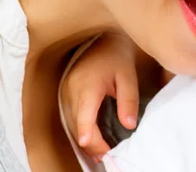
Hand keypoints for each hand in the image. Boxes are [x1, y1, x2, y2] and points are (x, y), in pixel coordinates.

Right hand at [61, 31, 139, 161]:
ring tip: (101, 152)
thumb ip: (129, 101)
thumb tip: (129, 125)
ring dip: (85, 138)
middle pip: (77, 125)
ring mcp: (65, 92)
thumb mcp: (128, 76)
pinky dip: (81, 129)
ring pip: (72, 123)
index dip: (89, 135)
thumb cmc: (117, 56)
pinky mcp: (65, 93)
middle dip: (92, 143)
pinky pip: (71, 116)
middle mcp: (71, 90)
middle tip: (108, 155)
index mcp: (88, 85)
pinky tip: (92, 137)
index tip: (98, 151)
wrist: (103, 40)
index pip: (84, 116)